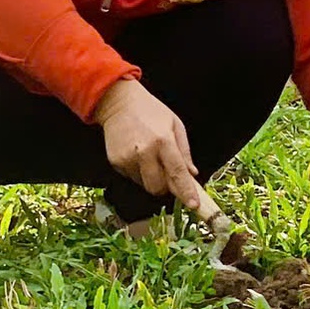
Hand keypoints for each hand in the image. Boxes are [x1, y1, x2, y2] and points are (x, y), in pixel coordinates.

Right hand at [91, 78, 216, 221]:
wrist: (119, 103)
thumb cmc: (152, 112)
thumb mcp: (175, 125)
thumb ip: (184, 152)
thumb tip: (192, 174)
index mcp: (163, 141)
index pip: (177, 173)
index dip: (186, 192)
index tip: (194, 205)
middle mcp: (144, 152)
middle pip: (158, 187)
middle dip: (166, 187)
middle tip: (169, 175)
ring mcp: (127, 159)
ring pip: (144, 184)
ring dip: (152, 179)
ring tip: (151, 157)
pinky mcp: (116, 163)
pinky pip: (132, 178)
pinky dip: (139, 173)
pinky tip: (138, 155)